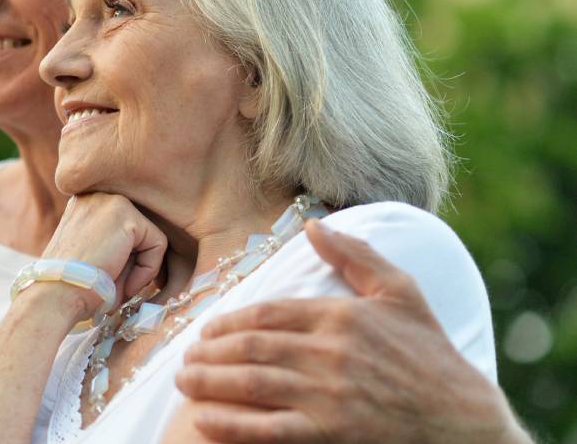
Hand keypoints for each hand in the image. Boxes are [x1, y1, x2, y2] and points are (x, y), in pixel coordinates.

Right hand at [40, 193, 167, 313]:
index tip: (118, 280)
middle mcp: (94, 194)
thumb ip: (116, 243)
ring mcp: (110, 200)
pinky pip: (157, 243)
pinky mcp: (125, 214)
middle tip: (121, 286)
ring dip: (142, 267)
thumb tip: (151, 249)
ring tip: (121, 287)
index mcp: (84, 204)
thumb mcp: (91, 254)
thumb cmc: (72, 285)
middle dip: (136, 261)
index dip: (127, 257)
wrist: (56, 295)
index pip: (123, 227)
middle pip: (138, 229)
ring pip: (150, 236)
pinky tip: (126, 284)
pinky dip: (149, 269)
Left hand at [175, 219, 531, 443]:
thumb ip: (355, 256)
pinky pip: (267, 428)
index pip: (267, 313)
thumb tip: (312, 225)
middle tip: (183, 358)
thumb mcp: (401, 293)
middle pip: (251, 347)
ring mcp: (329, 395)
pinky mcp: (330, 433)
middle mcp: (330, 353)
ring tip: (184, 381)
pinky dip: (230, 423)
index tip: (206, 330)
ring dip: (210, 381)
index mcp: (341, 316)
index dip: (228, 321)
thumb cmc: (431, 356)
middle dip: (209, 352)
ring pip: (252, 383)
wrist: (464, 422)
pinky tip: (204, 418)